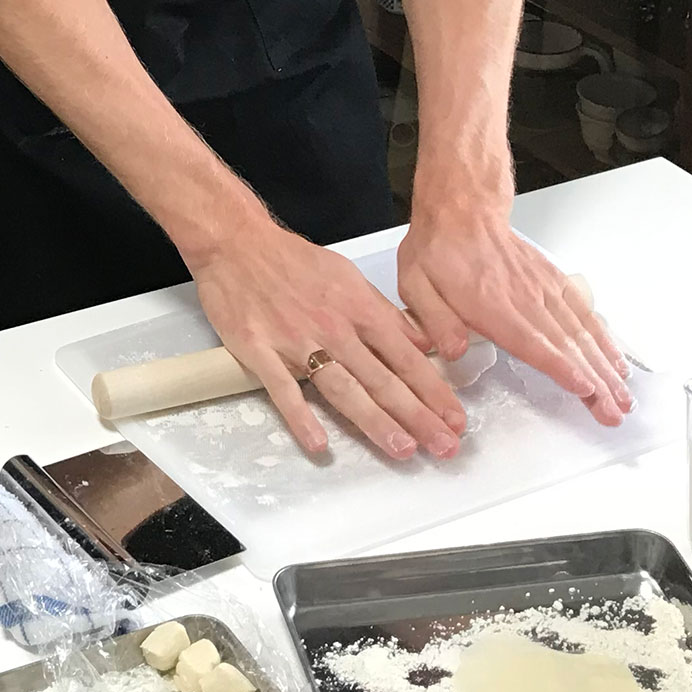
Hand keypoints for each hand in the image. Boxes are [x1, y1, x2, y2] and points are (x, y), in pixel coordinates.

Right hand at [190, 213, 466, 460]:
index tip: (456, 420)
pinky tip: (319, 444)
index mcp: (357, 308)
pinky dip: (301, 417)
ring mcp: (295, 341)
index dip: (433, 390)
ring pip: (341, 388)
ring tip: (402, 449)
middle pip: (381, 378)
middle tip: (445, 448)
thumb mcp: (348, 276)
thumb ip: (384, 313)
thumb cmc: (293, 261)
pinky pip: (283, 389)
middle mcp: (333, 327)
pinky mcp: (259, 350)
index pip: (405, 356)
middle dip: (417, 415)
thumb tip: (422, 344)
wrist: (236, 243)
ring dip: (374, 420)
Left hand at [398, 198, 632, 425]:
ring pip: (582, 333)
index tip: (584, 389)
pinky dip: (605, 339)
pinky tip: (618, 363)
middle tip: (614, 413)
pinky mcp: (554, 282)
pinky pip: (585, 312)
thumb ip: (434, 319)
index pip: (531, 340)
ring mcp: (544, 289)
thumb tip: (453, 350)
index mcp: (490, 304)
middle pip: (566, 345)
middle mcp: (525, 298)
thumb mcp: (415, 282)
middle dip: (595, 381)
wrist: (463, 211)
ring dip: (607, 367)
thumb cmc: (438, 251)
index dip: (559, 366)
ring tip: (625, 398)